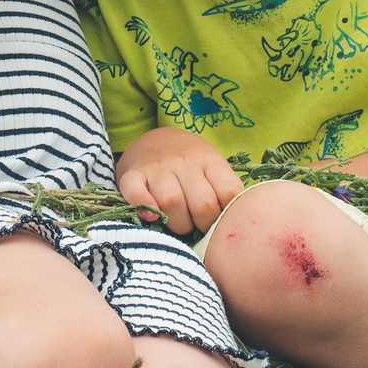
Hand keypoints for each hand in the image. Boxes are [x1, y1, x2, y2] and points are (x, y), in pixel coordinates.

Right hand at [116, 126, 245, 235]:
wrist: (155, 141)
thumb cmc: (192, 165)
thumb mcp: (213, 168)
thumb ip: (225, 191)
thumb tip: (235, 223)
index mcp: (210, 160)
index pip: (229, 193)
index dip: (227, 215)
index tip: (220, 219)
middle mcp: (184, 162)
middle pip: (202, 204)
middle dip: (203, 225)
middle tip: (199, 226)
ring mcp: (158, 168)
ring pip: (172, 202)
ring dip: (178, 224)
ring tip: (180, 224)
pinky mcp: (132, 175)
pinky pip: (135, 192)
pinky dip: (142, 206)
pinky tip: (151, 215)